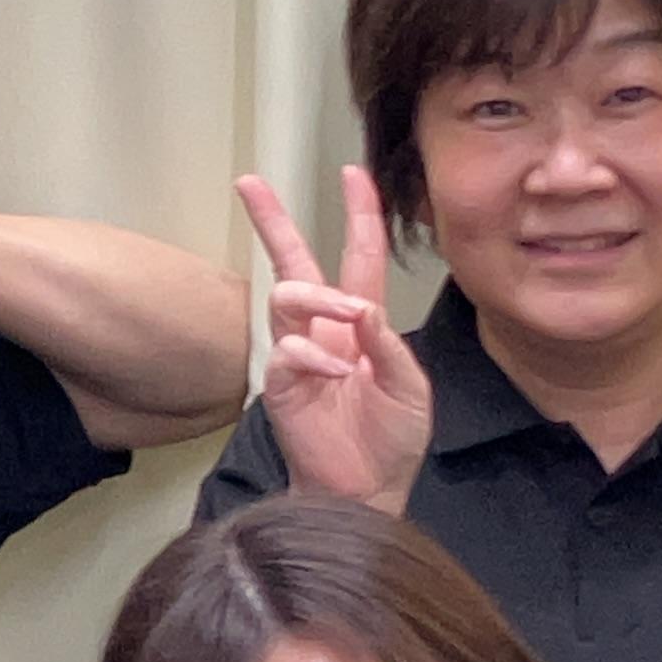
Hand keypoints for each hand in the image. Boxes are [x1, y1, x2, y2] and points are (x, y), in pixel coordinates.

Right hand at [234, 168, 430, 507]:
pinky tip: (338, 375)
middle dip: (271, 220)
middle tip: (250, 184)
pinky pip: (286, 351)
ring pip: (286, 296)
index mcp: (361, 323)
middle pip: (293, 262)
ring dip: (319, 297)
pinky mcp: (281, 386)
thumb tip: (362, 307)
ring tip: (349, 318)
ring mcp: (298, 356)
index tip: (351, 172)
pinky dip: (314, 356)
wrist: (368, 489)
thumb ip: (390, 346)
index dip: (357, 213)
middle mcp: (324, 330)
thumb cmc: (391, 440)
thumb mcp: (411, 388)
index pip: (357, 256)